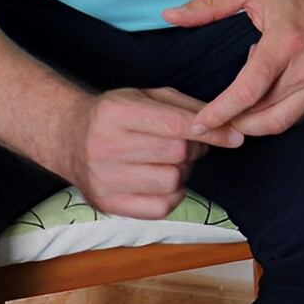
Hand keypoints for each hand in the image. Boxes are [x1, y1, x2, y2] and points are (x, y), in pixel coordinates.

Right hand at [62, 87, 240, 219]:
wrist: (67, 137)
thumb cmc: (116, 114)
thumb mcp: (146, 96)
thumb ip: (187, 107)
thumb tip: (227, 125)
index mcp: (116, 113)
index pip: (175, 125)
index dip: (211, 132)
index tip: (236, 137)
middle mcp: (105, 147)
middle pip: (177, 154)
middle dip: (193, 148)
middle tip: (185, 143)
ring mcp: (104, 179)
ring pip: (172, 181)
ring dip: (182, 171)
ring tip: (169, 161)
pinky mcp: (107, 204)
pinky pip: (161, 207)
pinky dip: (172, 194)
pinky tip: (162, 180)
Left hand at [167, 0, 303, 137]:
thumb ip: (209, 4)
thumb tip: (170, 17)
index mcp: (286, 42)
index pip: (248, 91)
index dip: (221, 112)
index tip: (199, 124)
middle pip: (264, 115)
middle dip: (233, 125)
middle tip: (212, 123)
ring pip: (282, 122)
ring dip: (254, 125)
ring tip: (234, 116)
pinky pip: (299, 116)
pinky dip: (276, 117)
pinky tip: (262, 104)